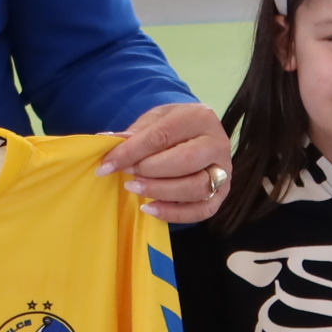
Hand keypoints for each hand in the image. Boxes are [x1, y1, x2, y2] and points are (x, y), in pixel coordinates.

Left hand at [98, 102, 232, 224]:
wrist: (197, 132)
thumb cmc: (173, 125)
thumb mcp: (154, 119)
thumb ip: (135, 132)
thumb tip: (107, 141)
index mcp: (200, 117)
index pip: (163, 135)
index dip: (132, 152)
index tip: (107, 164)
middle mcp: (218, 144)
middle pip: (185, 161)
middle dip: (150, 171)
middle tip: (126, 174)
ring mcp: (224, 171)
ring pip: (196, 188)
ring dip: (160, 191)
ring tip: (134, 188)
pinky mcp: (222, 194)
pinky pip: (201, 210)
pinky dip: (173, 214)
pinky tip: (149, 208)